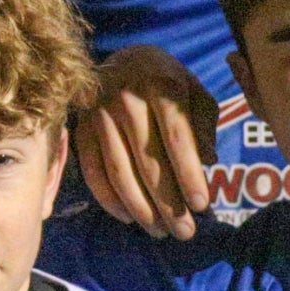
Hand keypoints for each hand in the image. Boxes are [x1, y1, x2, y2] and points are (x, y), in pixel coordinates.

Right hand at [73, 44, 217, 239]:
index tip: (202, 206)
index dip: (189, 174)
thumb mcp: (194, 92)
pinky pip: (94, 172)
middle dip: (168, 203)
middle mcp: (126, 100)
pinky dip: (110, 200)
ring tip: (160, 231)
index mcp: (160, 86)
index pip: (175, 138)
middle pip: (148, 162)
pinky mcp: (81, 130)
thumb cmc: (165, 80)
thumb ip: (203, 126)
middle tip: (185, 232)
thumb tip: (208, 164)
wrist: (120, 58)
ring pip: (120, 172)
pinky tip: (128, 217)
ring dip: (141, 208)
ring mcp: (99, 116)